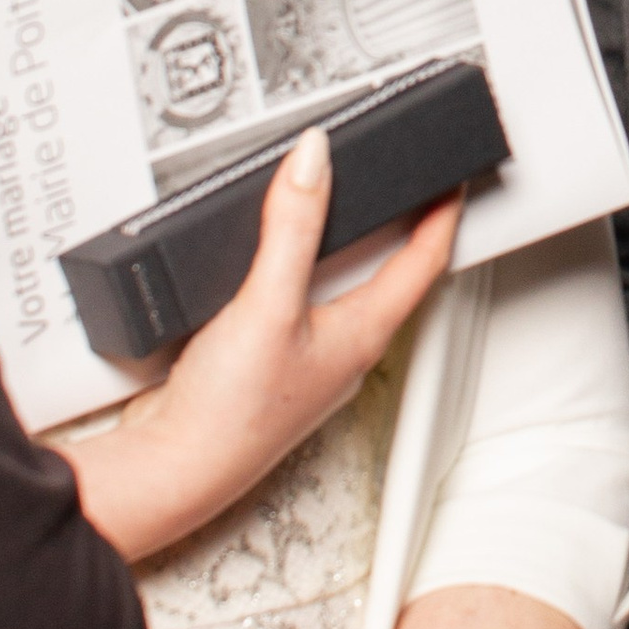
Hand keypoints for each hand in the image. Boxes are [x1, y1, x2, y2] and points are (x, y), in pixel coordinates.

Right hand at [69, 127, 460, 562]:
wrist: (173, 469)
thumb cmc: (231, 415)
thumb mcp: (267, 303)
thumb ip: (292, 228)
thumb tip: (315, 159)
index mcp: (363, 335)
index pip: (423, 263)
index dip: (444, 214)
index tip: (455, 176)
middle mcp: (342, 350)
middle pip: (388, 277)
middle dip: (401, 229)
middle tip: (409, 187)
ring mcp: (305, 361)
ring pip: (340, 292)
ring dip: (347, 251)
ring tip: (349, 212)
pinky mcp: (265, 365)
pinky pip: (296, 306)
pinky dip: (296, 274)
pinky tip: (273, 265)